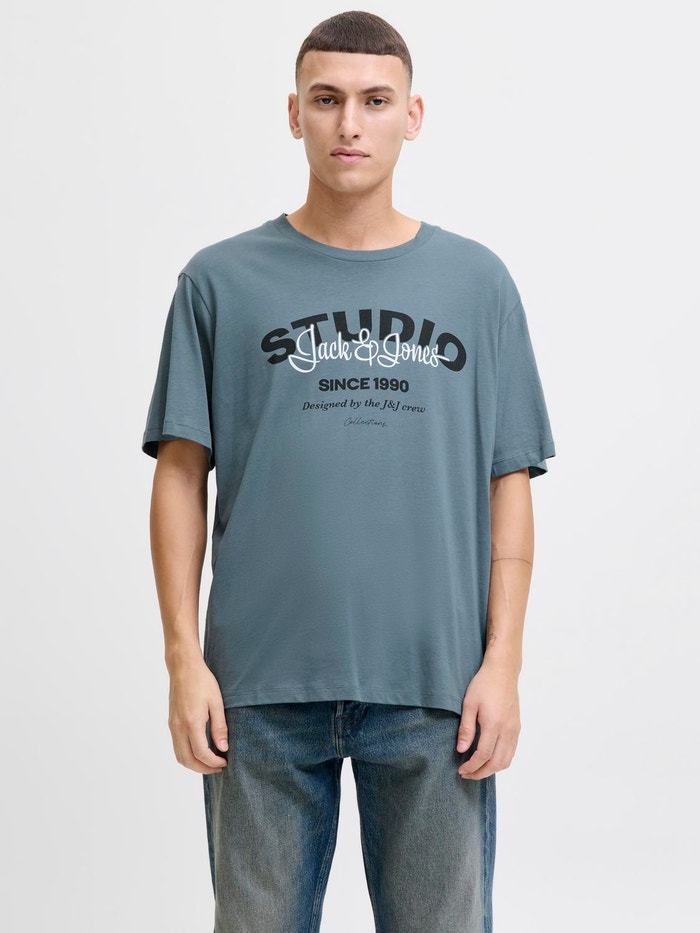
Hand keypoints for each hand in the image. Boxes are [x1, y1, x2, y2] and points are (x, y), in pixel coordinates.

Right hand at [167, 655, 228, 773]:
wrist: (183, 667)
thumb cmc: (202, 681)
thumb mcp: (216, 702)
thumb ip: (219, 727)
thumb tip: (223, 748)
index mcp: (192, 722)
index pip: (201, 753)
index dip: (213, 762)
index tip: (224, 762)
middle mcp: (178, 727)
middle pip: (187, 760)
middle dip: (203, 768)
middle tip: (218, 767)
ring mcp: (172, 726)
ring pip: (179, 756)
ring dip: (194, 764)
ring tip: (210, 762)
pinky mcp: (171, 723)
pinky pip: (176, 746)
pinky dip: (187, 754)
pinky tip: (200, 750)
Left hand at [455, 658, 520, 779]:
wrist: (503, 671)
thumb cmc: (483, 684)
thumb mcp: (469, 704)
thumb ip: (466, 728)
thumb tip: (461, 750)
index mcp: (494, 724)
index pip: (483, 755)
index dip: (472, 766)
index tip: (461, 770)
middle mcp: (508, 730)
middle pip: (497, 763)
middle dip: (481, 773)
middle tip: (467, 774)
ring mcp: (515, 730)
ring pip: (507, 760)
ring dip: (492, 769)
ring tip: (477, 769)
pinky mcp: (517, 727)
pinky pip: (511, 751)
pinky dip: (501, 761)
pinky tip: (489, 758)